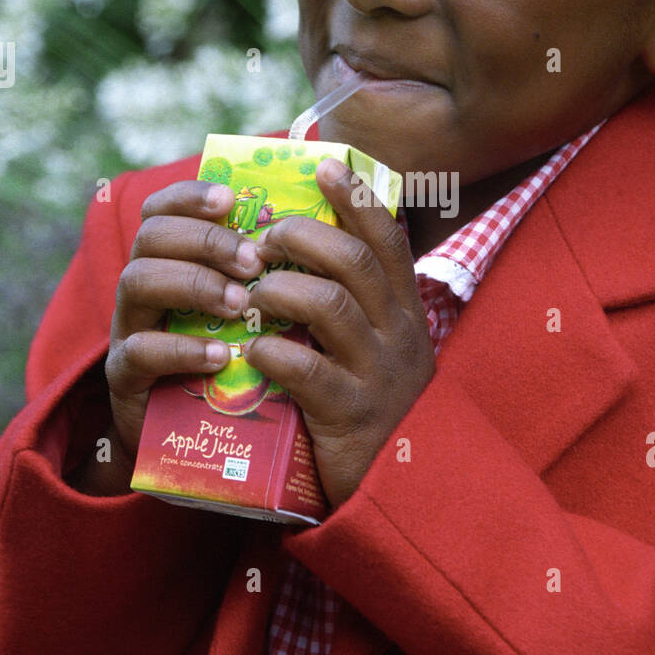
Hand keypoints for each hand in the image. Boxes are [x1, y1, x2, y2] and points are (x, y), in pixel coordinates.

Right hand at [105, 181, 264, 467]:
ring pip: (136, 282)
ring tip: (240, 303)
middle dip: (204, 240)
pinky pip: (139, 352)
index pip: (163, 209)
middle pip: (151, 237)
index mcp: (169, 261)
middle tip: (253, 260)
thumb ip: (266, 272)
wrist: (195, 438)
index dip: (190, 196)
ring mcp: (128, 330)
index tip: (230, 198)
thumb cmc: (232, 360)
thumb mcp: (248, 312)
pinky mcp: (125, 378)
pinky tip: (221, 356)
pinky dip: (181, 349)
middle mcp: (143, 288)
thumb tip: (320, 225)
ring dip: (193, 284)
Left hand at [242, 158, 435, 509]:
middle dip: (303, 237)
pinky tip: (250, 350)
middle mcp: (398, 335)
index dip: (356, 197)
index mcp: (405, 312)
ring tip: (254, 292)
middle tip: (265, 237)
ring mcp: (376, 374)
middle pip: (354, 261)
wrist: (402, 488)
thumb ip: (359, 303)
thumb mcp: (382, 348)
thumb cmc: (378, 407)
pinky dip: (271, 352)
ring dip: (282, 288)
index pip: (387, 239)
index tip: (324, 165)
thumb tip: (310, 249)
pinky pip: (306, 369)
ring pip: (330, 305)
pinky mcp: (349, 415)